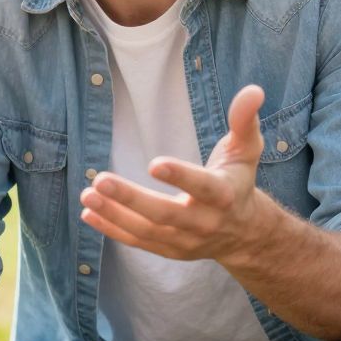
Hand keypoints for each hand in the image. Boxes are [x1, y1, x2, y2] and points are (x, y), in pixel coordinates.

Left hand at [79, 85, 266, 262]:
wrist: (244, 233)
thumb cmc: (239, 180)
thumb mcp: (247, 149)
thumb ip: (244, 120)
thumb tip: (253, 90)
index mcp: (224, 195)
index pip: (203, 187)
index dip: (180, 176)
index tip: (153, 164)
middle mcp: (204, 222)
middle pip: (165, 214)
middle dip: (131, 199)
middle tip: (100, 180)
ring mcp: (185, 241)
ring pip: (146, 230)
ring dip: (114, 214)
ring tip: (87, 195)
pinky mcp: (169, 250)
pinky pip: (137, 242)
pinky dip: (112, 229)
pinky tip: (88, 214)